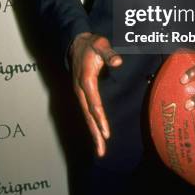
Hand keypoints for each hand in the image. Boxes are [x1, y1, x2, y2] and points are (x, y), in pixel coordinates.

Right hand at [69, 32, 122, 156]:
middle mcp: (80, 90)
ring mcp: (80, 93)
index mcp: (86, 81)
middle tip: (101, 151)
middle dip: (95, 134)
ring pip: (86, 117)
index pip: (94, 104)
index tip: (106, 133)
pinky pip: (87, 112)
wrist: (76, 43)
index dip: (100, 119)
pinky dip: (91, 125)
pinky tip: (97, 134)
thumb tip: (118, 62)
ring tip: (100, 150)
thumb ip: (109, 54)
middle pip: (88, 116)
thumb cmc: (91, 45)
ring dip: (93, 133)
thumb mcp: (100, 45)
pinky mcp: (82, 94)